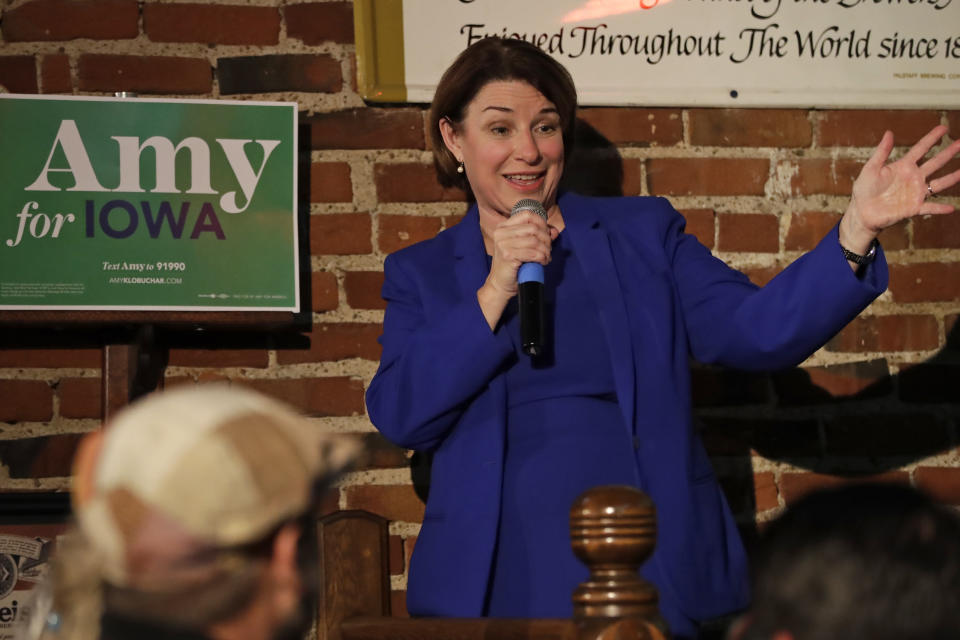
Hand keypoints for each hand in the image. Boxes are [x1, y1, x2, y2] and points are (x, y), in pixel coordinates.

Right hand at [477, 211, 558, 328]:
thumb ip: (539, 237)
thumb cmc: (513, 265)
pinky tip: (542, 262)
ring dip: (545, 250)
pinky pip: (533, 253)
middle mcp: (501, 233)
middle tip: (548, 250)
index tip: (547, 235)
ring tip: (546, 258)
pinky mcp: (508, 255)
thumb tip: (554, 231)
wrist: (501, 284)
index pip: (527, 215)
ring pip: (535, 241)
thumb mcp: (525, 247)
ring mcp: (503, 244)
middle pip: (533, 228)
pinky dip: (542, 257)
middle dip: (546, 239)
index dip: (541, 223)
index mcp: (504, 227)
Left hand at [840, 125, 959, 253]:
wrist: (862, 212)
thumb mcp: (871, 168)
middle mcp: (913, 177)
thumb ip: (882, 152)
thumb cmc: (865, 190)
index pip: (921, 149)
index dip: (932, 138)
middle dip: (948, 153)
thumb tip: (889, 133)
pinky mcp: (913, 207)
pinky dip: (939, 208)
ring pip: (939, 183)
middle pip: (935, 163)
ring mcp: (915, 192)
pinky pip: (930, 208)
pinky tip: (951, 208)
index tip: (944, 128)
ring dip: (952, 177)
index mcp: (903, 166)